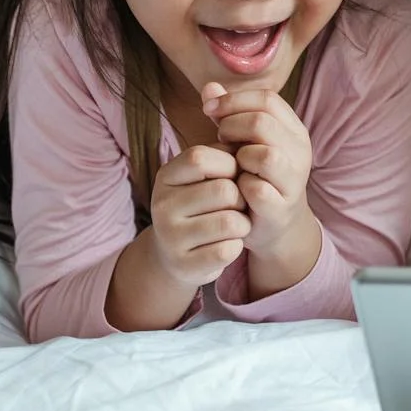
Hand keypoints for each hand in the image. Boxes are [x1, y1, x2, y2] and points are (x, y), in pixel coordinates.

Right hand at [147, 144, 251, 286]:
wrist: (178, 253)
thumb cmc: (203, 204)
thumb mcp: (206, 175)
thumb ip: (224, 156)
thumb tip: (248, 145)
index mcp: (166, 177)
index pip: (200, 158)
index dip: (229, 164)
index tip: (232, 175)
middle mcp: (162, 206)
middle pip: (224, 191)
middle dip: (241, 198)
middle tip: (234, 206)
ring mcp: (170, 238)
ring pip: (231, 222)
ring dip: (243, 223)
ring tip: (233, 225)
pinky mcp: (185, 265)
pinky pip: (229, 250)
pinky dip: (236, 246)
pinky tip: (225, 244)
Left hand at [202, 81, 316, 251]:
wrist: (273, 224)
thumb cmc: (254, 175)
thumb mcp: (243, 142)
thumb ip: (227, 114)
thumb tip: (209, 86)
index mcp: (294, 129)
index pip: (267, 99)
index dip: (234, 99)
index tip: (208, 109)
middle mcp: (300, 151)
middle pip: (263, 122)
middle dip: (231, 127)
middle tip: (220, 139)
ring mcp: (294, 180)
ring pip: (265, 155)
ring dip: (239, 158)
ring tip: (232, 165)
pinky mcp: (282, 207)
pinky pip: (256, 189)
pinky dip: (240, 187)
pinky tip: (236, 189)